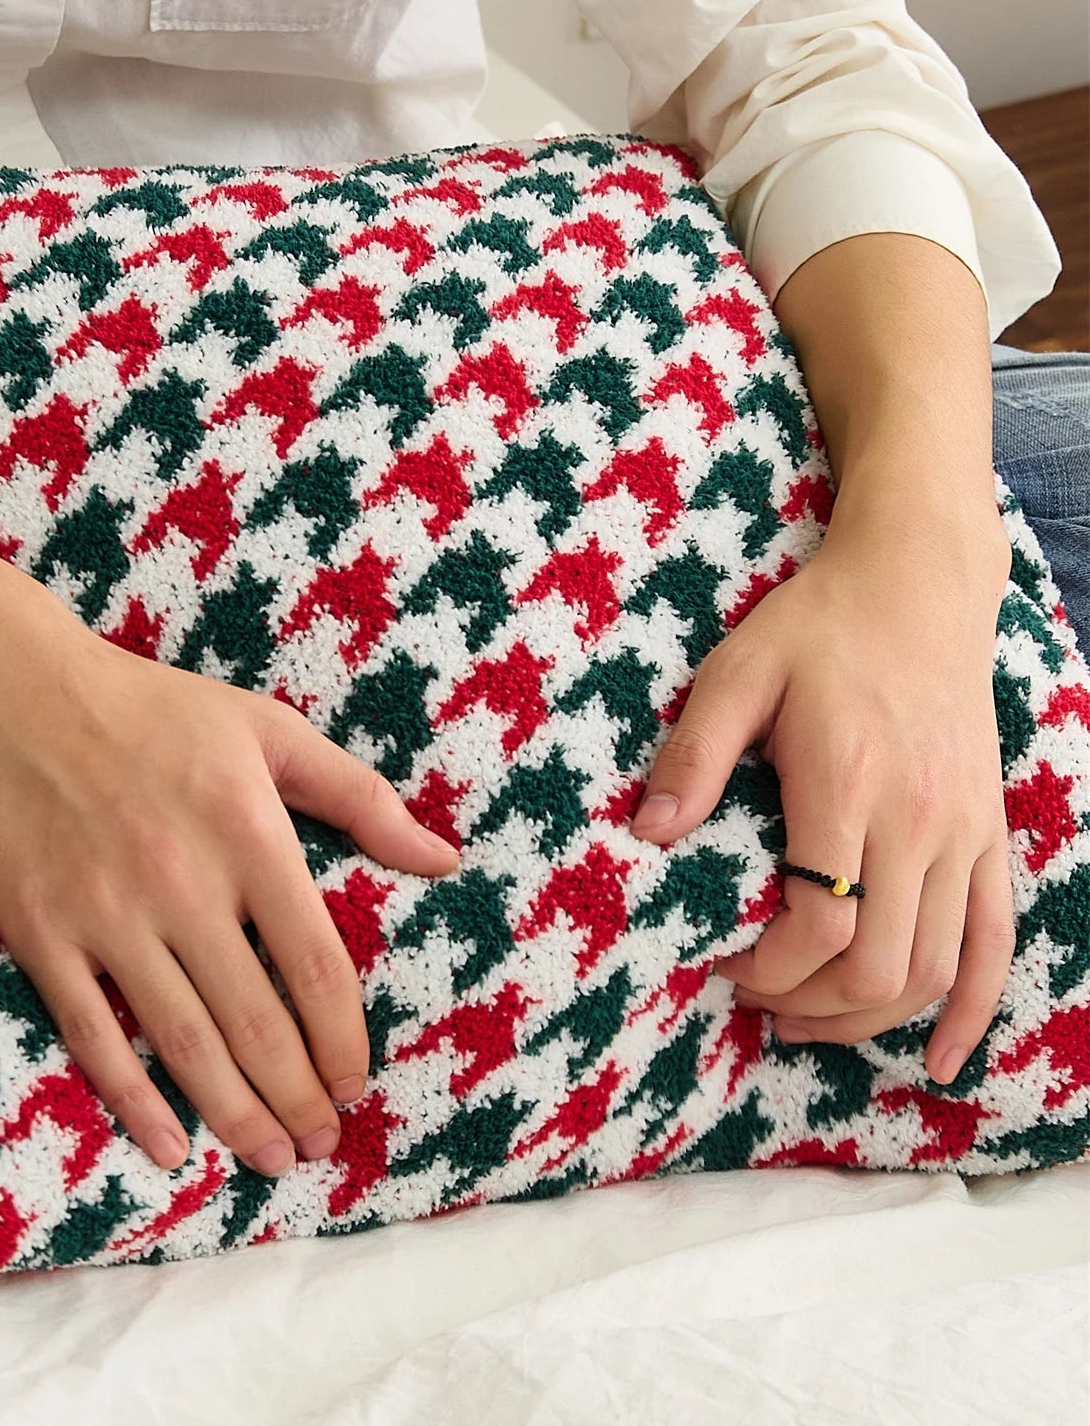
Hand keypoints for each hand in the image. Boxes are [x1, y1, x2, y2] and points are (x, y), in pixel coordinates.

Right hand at [0, 565, 459, 1176]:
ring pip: (185, 1045)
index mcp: (250, 836)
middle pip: (257, 1025)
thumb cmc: (153, 708)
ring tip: (271, 1160)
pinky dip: (132, 1102)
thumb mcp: (269, 729)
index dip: (344, 1043)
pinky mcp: (44, 935)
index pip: (317, 969)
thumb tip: (443, 859)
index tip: (356, 1086)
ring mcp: (109, 917)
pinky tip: (167, 1146)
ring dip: (235, 1117)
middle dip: (299, 1101)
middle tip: (321, 1146)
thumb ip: (361, 798)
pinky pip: (94, 1038)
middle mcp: (185, 886)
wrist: (12, 693)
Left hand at [628, 502, 1014, 1084]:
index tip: (722, 962)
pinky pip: (996, 940)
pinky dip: (974, 1010)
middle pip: (883, 964)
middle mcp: (919, 819)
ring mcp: (965, 832)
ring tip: (808, 1024)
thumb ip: (694, 756)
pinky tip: (940, 1060)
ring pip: (938, 967)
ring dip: (872, 1017)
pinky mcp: (989, 833)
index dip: (770, 967)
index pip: (820, 922)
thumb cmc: (815, 628)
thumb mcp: (736, 674)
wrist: (917, 585)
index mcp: (848, 783)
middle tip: (752, 998)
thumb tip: (649, 835)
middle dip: (811, 1003)